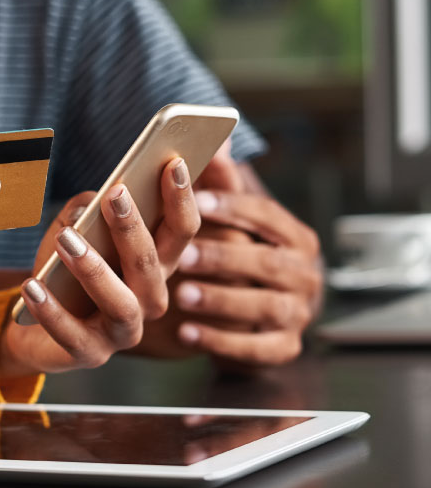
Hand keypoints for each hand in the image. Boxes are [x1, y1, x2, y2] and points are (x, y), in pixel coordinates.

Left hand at [0, 158, 199, 375]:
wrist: (31, 323)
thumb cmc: (61, 270)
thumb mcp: (73, 230)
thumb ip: (85, 210)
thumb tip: (93, 200)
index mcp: (155, 265)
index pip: (181, 231)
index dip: (181, 199)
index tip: (174, 163)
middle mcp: (149, 299)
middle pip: (153, 264)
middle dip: (134, 228)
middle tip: (116, 193)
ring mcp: (123, 331)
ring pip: (120, 301)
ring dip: (94, 269)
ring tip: (67, 240)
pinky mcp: (90, 354)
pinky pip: (72, 335)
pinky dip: (51, 311)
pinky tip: (32, 285)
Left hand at [172, 157, 321, 365]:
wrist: (261, 317)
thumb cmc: (241, 259)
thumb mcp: (234, 225)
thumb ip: (223, 186)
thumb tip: (216, 139)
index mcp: (295, 238)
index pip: (268, 216)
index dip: (233, 208)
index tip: (194, 201)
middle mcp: (305, 274)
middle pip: (267, 263)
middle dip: (223, 258)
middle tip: (183, 255)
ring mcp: (298, 314)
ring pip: (263, 307)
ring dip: (221, 300)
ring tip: (181, 296)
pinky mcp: (284, 348)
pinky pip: (255, 348)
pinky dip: (221, 342)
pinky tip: (187, 334)